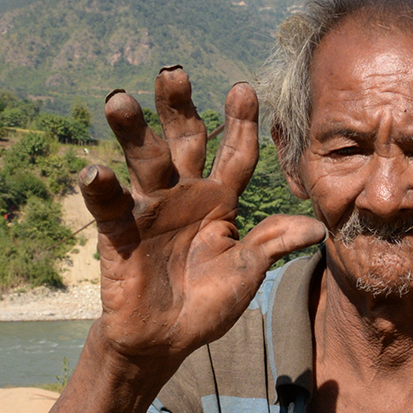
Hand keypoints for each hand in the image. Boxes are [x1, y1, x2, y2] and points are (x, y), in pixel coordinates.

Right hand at [82, 67, 325, 371]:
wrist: (165, 340)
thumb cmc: (208, 303)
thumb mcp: (247, 274)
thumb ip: (273, 245)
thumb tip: (317, 227)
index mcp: (220, 200)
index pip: (235, 154)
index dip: (240, 123)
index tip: (245, 89)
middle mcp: (184, 194)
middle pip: (183, 142)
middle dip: (178, 107)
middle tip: (173, 71)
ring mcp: (149, 209)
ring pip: (142, 161)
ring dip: (131, 132)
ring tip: (119, 100)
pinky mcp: (119, 231)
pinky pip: (108, 205)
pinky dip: (99, 189)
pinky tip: (94, 171)